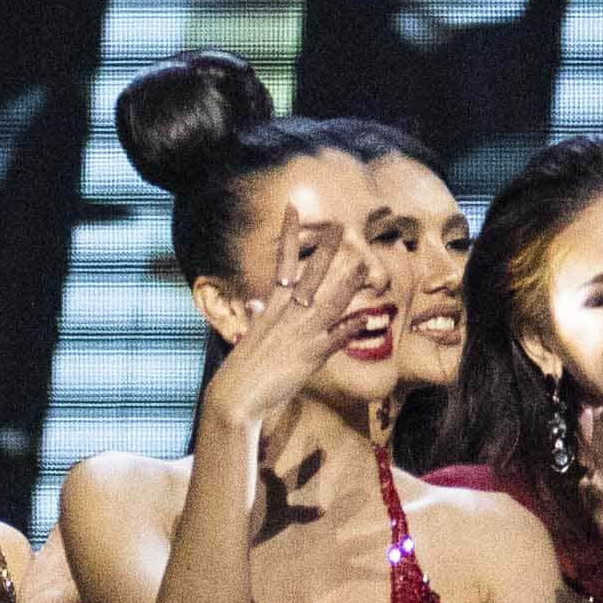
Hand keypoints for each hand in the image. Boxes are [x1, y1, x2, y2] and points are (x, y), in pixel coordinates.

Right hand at [197, 242, 354, 441]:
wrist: (235, 395)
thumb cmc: (242, 367)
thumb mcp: (250, 335)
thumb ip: (258, 316)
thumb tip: (257, 304)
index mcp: (272, 305)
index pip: (283, 261)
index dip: (290, 234)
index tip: (293, 208)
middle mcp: (287, 314)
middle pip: (310, 275)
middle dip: (327, 250)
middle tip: (341, 225)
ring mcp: (299, 334)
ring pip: (329, 302)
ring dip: (348, 283)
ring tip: (365, 264)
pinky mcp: (309, 356)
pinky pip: (334, 339)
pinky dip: (350, 329)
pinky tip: (366, 319)